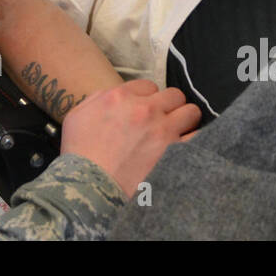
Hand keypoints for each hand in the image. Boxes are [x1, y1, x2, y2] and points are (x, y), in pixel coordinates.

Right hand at [60, 80, 200, 196]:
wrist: (89, 189)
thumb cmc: (79, 155)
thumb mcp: (76, 117)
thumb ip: (96, 99)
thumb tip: (113, 95)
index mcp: (119, 97)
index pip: (148, 86)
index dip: (147, 99)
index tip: (144, 112)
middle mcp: (145, 109)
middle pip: (174, 95)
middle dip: (169, 107)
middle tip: (163, 121)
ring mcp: (163, 130)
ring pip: (191, 112)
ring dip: (185, 121)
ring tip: (179, 132)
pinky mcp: (176, 152)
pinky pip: (199, 138)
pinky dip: (196, 141)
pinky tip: (188, 148)